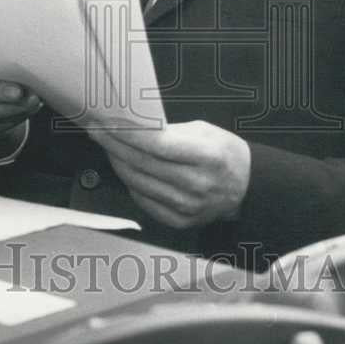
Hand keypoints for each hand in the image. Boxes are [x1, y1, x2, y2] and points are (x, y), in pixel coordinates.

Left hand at [88, 120, 250, 228]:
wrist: (246, 187)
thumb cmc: (225, 155)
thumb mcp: (205, 131)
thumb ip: (171, 131)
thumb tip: (135, 127)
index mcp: (208, 157)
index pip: (157, 145)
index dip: (127, 133)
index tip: (108, 122)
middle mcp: (197, 184)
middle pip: (142, 163)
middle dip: (114, 144)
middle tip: (98, 130)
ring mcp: (187, 207)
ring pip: (138, 182)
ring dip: (117, 162)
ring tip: (108, 146)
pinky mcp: (179, 221)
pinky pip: (143, 200)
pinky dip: (130, 183)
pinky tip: (125, 168)